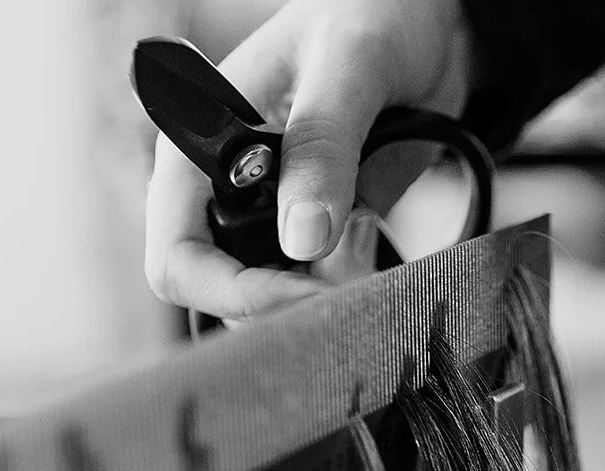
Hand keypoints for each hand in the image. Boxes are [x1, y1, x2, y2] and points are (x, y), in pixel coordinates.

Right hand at [144, 0, 477, 321]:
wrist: (426, 26)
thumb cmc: (373, 15)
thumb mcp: (349, 65)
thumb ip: (323, 145)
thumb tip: (302, 238)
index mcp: (199, 150)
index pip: (178, 259)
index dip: (235, 293)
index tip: (305, 289)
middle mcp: (226, 196)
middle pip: (224, 298)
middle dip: (286, 303)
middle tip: (348, 275)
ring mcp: (270, 223)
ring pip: (273, 307)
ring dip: (324, 295)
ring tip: (365, 233)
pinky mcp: (315, 238)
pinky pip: (317, 293)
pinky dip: (348, 287)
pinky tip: (370, 237)